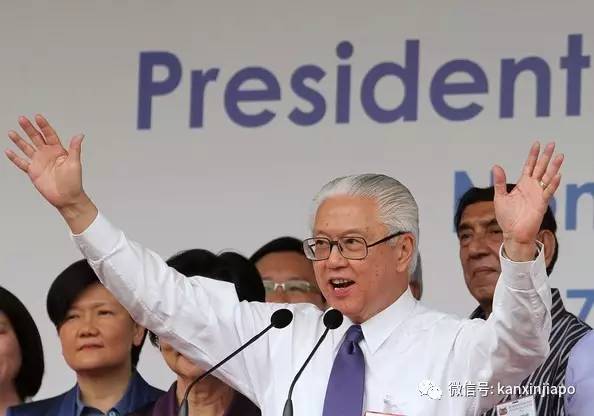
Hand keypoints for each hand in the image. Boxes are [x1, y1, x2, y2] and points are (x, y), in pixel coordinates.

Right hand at [6, 115, 96, 232]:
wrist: (66, 197)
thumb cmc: (73, 182)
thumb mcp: (74, 163)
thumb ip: (75, 148)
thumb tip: (79, 135)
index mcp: (58, 151)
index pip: (49, 135)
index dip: (43, 126)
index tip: (37, 117)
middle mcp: (47, 154)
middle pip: (36, 138)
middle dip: (29, 128)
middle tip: (22, 119)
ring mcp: (39, 162)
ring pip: (27, 148)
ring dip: (19, 140)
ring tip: (12, 132)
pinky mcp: (33, 171)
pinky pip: (22, 163)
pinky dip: (15, 158)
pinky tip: (8, 151)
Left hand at [493, 142, 563, 260]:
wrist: (513, 233)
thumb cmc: (507, 217)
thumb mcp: (500, 196)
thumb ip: (499, 182)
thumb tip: (496, 166)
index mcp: (522, 184)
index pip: (529, 166)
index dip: (533, 155)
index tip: (537, 144)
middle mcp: (532, 187)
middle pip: (541, 168)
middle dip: (546, 156)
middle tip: (552, 143)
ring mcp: (538, 195)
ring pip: (547, 177)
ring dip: (554, 167)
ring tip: (559, 155)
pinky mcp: (541, 204)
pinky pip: (548, 192)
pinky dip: (553, 184)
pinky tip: (557, 175)